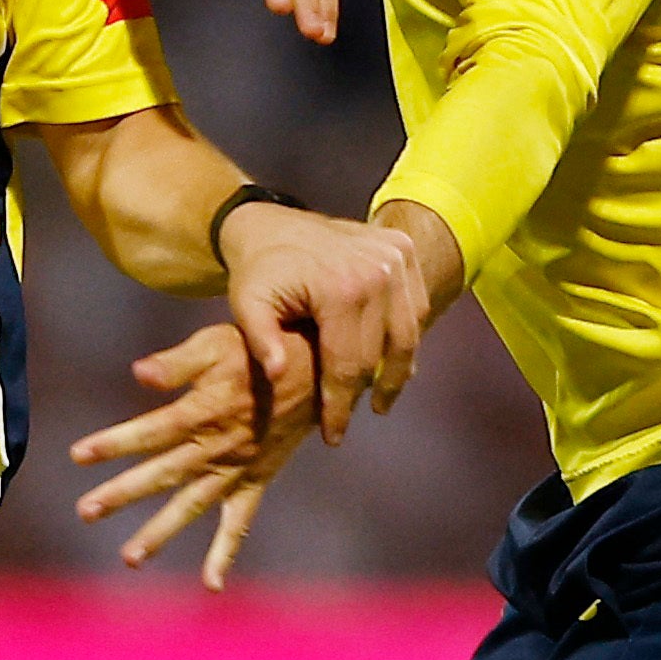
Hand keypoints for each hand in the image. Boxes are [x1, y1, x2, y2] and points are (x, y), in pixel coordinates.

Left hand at [70, 324, 316, 589]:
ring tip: (129, 557)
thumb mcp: (215, 343)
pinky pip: (239, 522)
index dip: (114, 443)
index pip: (150, 432)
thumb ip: (176, 363)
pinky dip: (225, 552)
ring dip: (160, 531)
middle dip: (122, 493)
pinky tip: (211, 584)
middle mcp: (217, 447)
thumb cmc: (256, 350)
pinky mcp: (255, 480)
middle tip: (85, 511)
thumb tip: (137, 373)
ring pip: (192, 505)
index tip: (77, 456)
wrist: (314, 368)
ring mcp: (236, 468)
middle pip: (162, 474)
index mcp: (203, 411)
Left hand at [220, 201, 430, 444]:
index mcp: (341, 287)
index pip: (347, 364)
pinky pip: (415, 308)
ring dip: (396, 372)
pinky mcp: (403, 249)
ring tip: (380, 401)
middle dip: (364, 395)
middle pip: (379, 354)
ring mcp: (396, 257)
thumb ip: (259, 339)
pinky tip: (390, 362)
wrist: (270, 222)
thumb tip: (278, 374)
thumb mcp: (245, 303)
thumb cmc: (257, 269)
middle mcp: (378, 271)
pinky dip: (405, 338)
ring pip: (407, 335)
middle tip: (348, 422)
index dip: (339, 407)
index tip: (332, 438)